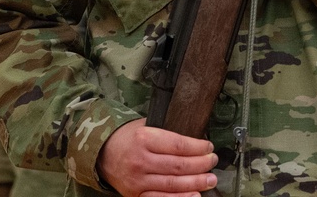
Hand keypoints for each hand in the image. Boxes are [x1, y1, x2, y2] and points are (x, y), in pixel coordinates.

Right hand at [97, 119, 217, 196]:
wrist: (103, 153)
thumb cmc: (129, 137)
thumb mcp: (146, 126)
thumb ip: (168, 133)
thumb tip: (197, 140)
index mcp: (144, 139)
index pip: (179, 145)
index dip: (198, 148)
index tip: (209, 147)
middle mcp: (140, 161)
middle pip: (178, 166)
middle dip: (201, 165)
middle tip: (213, 162)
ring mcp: (137, 180)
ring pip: (172, 184)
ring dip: (195, 183)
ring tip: (210, 180)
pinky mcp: (135, 194)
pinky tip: (194, 195)